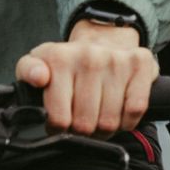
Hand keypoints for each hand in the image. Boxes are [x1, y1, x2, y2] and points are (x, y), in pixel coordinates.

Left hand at [15, 19, 158, 136]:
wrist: (104, 39)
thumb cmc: (70, 62)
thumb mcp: (38, 62)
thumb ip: (28, 71)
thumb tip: (39, 77)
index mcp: (60, 58)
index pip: (58, 118)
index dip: (59, 128)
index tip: (61, 120)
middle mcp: (89, 56)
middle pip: (85, 124)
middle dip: (82, 130)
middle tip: (82, 120)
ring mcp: (117, 59)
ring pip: (109, 121)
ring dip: (104, 128)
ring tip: (98, 115)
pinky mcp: (141, 64)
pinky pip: (134, 110)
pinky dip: (126, 121)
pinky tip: (118, 111)